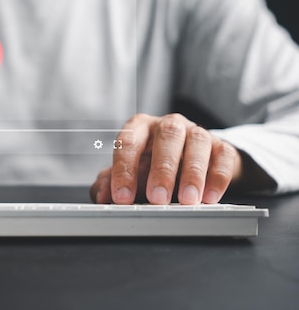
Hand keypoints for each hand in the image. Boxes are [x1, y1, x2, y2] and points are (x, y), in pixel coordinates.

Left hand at [90, 113, 241, 204]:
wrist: (191, 164)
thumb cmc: (153, 167)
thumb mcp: (129, 174)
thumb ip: (110, 184)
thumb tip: (101, 197)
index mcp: (140, 127)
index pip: (129, 142)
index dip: (124, 170)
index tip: (122, 197)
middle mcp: (168, 124)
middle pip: (166, 137)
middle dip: (162, 169)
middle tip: (157, 198)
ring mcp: (197, 132)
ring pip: (197, 142)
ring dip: (193, 173)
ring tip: (188, 199)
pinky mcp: (222, 146)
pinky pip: (223, 156)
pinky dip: (217, 177)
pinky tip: (210, 196)